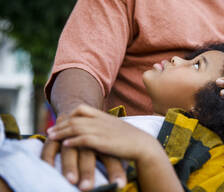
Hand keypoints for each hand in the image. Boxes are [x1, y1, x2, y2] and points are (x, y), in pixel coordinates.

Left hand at [48, 105, 183, 191]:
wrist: (143, 144)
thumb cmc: (131, 139)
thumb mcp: (116, 128)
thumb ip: (105, 126)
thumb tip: (98, 131)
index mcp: (104, 116)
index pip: (82, 109)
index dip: (69, 115)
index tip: (61, 122)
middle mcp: (100, 121)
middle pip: (74, 118)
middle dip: (60, 125)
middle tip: (49, 131)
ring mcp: (101, 130)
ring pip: (75, 128)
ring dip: (61, 132)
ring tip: (51, 137)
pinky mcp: (102, 142)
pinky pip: (83, 139)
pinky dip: (72, 141)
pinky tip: (65, 145)